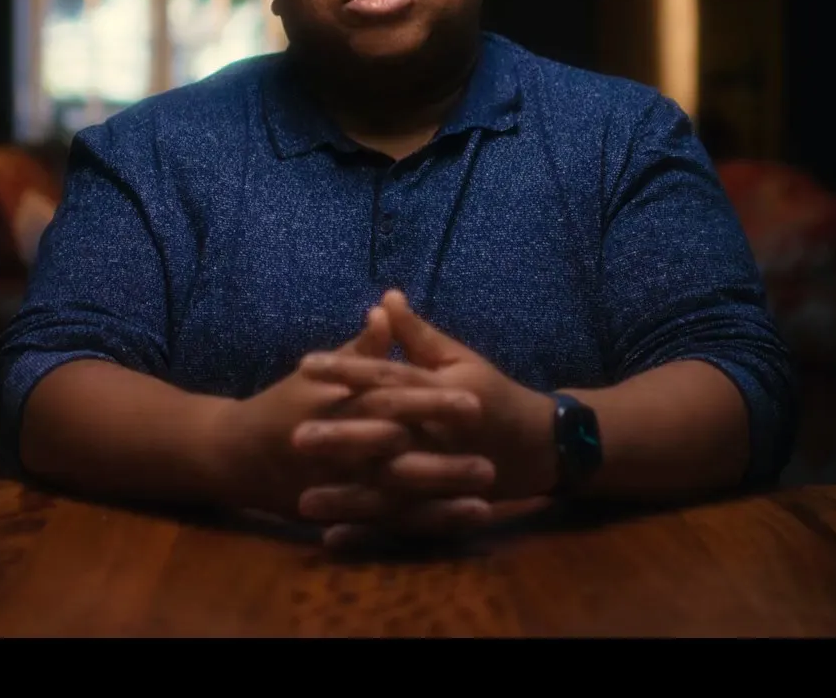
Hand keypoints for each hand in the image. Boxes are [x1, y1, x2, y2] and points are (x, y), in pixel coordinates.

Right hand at [211, 306, 483, 522]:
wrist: (230, 454)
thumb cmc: (283, 405)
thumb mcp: (320, 372)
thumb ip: (360, 348)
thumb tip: (388, 308)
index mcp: (335, 403)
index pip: (390, 399)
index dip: (431, 404)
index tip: (475, 404)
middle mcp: (334, 447)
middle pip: (394, 455)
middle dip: (441, 462)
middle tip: (489, 463)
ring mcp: (333, 485)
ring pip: (391, 496)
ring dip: (437, 500)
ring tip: (485, 502)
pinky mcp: (333, 514)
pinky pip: (380, 524)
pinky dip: (417, 526)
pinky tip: (451, 527)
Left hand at [294, 290, 558, 546]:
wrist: (541, 446)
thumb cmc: (492, 394)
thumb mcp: (460, 359)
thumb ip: (418, 334)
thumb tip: (384, 298)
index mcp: (445, 393)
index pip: (390, 378)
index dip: (348, 370)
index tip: (305, 365)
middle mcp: (443, 436)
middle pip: (388, 437)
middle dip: (343, 438)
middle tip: (294, 437)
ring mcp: (444, 477)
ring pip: (393, 489)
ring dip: (348, 498)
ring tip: (302, 501)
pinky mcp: (443, 506)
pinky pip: (403, 523)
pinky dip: (368, 533)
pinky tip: (331, 538)